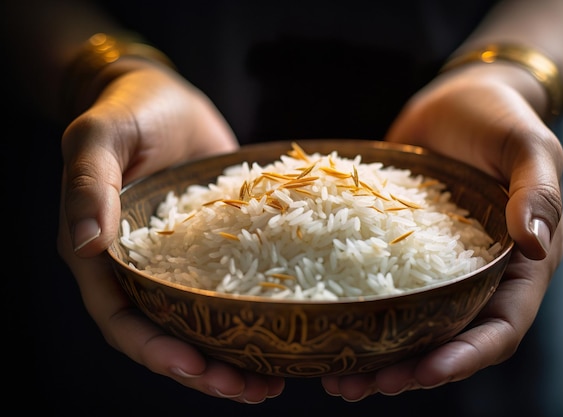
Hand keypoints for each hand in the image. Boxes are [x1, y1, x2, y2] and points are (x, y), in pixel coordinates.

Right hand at [57, 61, 284, 402]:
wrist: (165, 97)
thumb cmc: (127, 111)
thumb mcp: (100, 137)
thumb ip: (88, 186)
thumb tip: (86, 245)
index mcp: (103, 256)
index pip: (121, 318)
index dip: (154, 349)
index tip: (196, 367)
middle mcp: (140, 270)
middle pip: (165, 335)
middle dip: (202, 369)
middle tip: (249, 388)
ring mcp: (179, 263)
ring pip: (201, 323)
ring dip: (232, 357)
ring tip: (272, 381)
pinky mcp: (213, 249)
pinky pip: (230, 290)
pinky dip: (251, 316)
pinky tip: (285, 328)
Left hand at [320, 63, 562, 399]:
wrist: (458, 99)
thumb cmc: (500, 118)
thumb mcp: (528, 146)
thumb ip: (536, 191)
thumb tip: (534, 241)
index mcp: (518, 264)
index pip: (500, 326)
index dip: (466, 357)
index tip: (424, 372)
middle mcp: (478, 276)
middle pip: (449, 340)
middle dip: (410, 370)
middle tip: (363, 384)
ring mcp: (437, 266)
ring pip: (412, 324)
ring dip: (378, 355)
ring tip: (337, 376)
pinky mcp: (402, 249)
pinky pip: (383, 288)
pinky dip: (360, 312)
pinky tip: (325, 322)